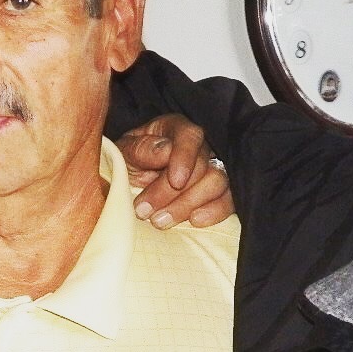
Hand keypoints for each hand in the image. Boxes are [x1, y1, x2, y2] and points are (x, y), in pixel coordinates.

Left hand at [115, 115, 234, 228]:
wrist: (128, 188)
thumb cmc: (127, 165)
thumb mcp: (123, 154)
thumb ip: (140, 150)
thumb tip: (165, 150)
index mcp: (175, 130)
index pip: (190, 136)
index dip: (185, 158)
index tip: (175, 181)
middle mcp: (198, 147)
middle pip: (202, 166)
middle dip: (172, 193)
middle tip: (145, 212)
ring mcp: (212, 169)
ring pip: (217, 184)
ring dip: (188, 206)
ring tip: (160, 221)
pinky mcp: (218, 193)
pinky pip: (229, 201)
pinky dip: (214, 212)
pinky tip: (194, 221)